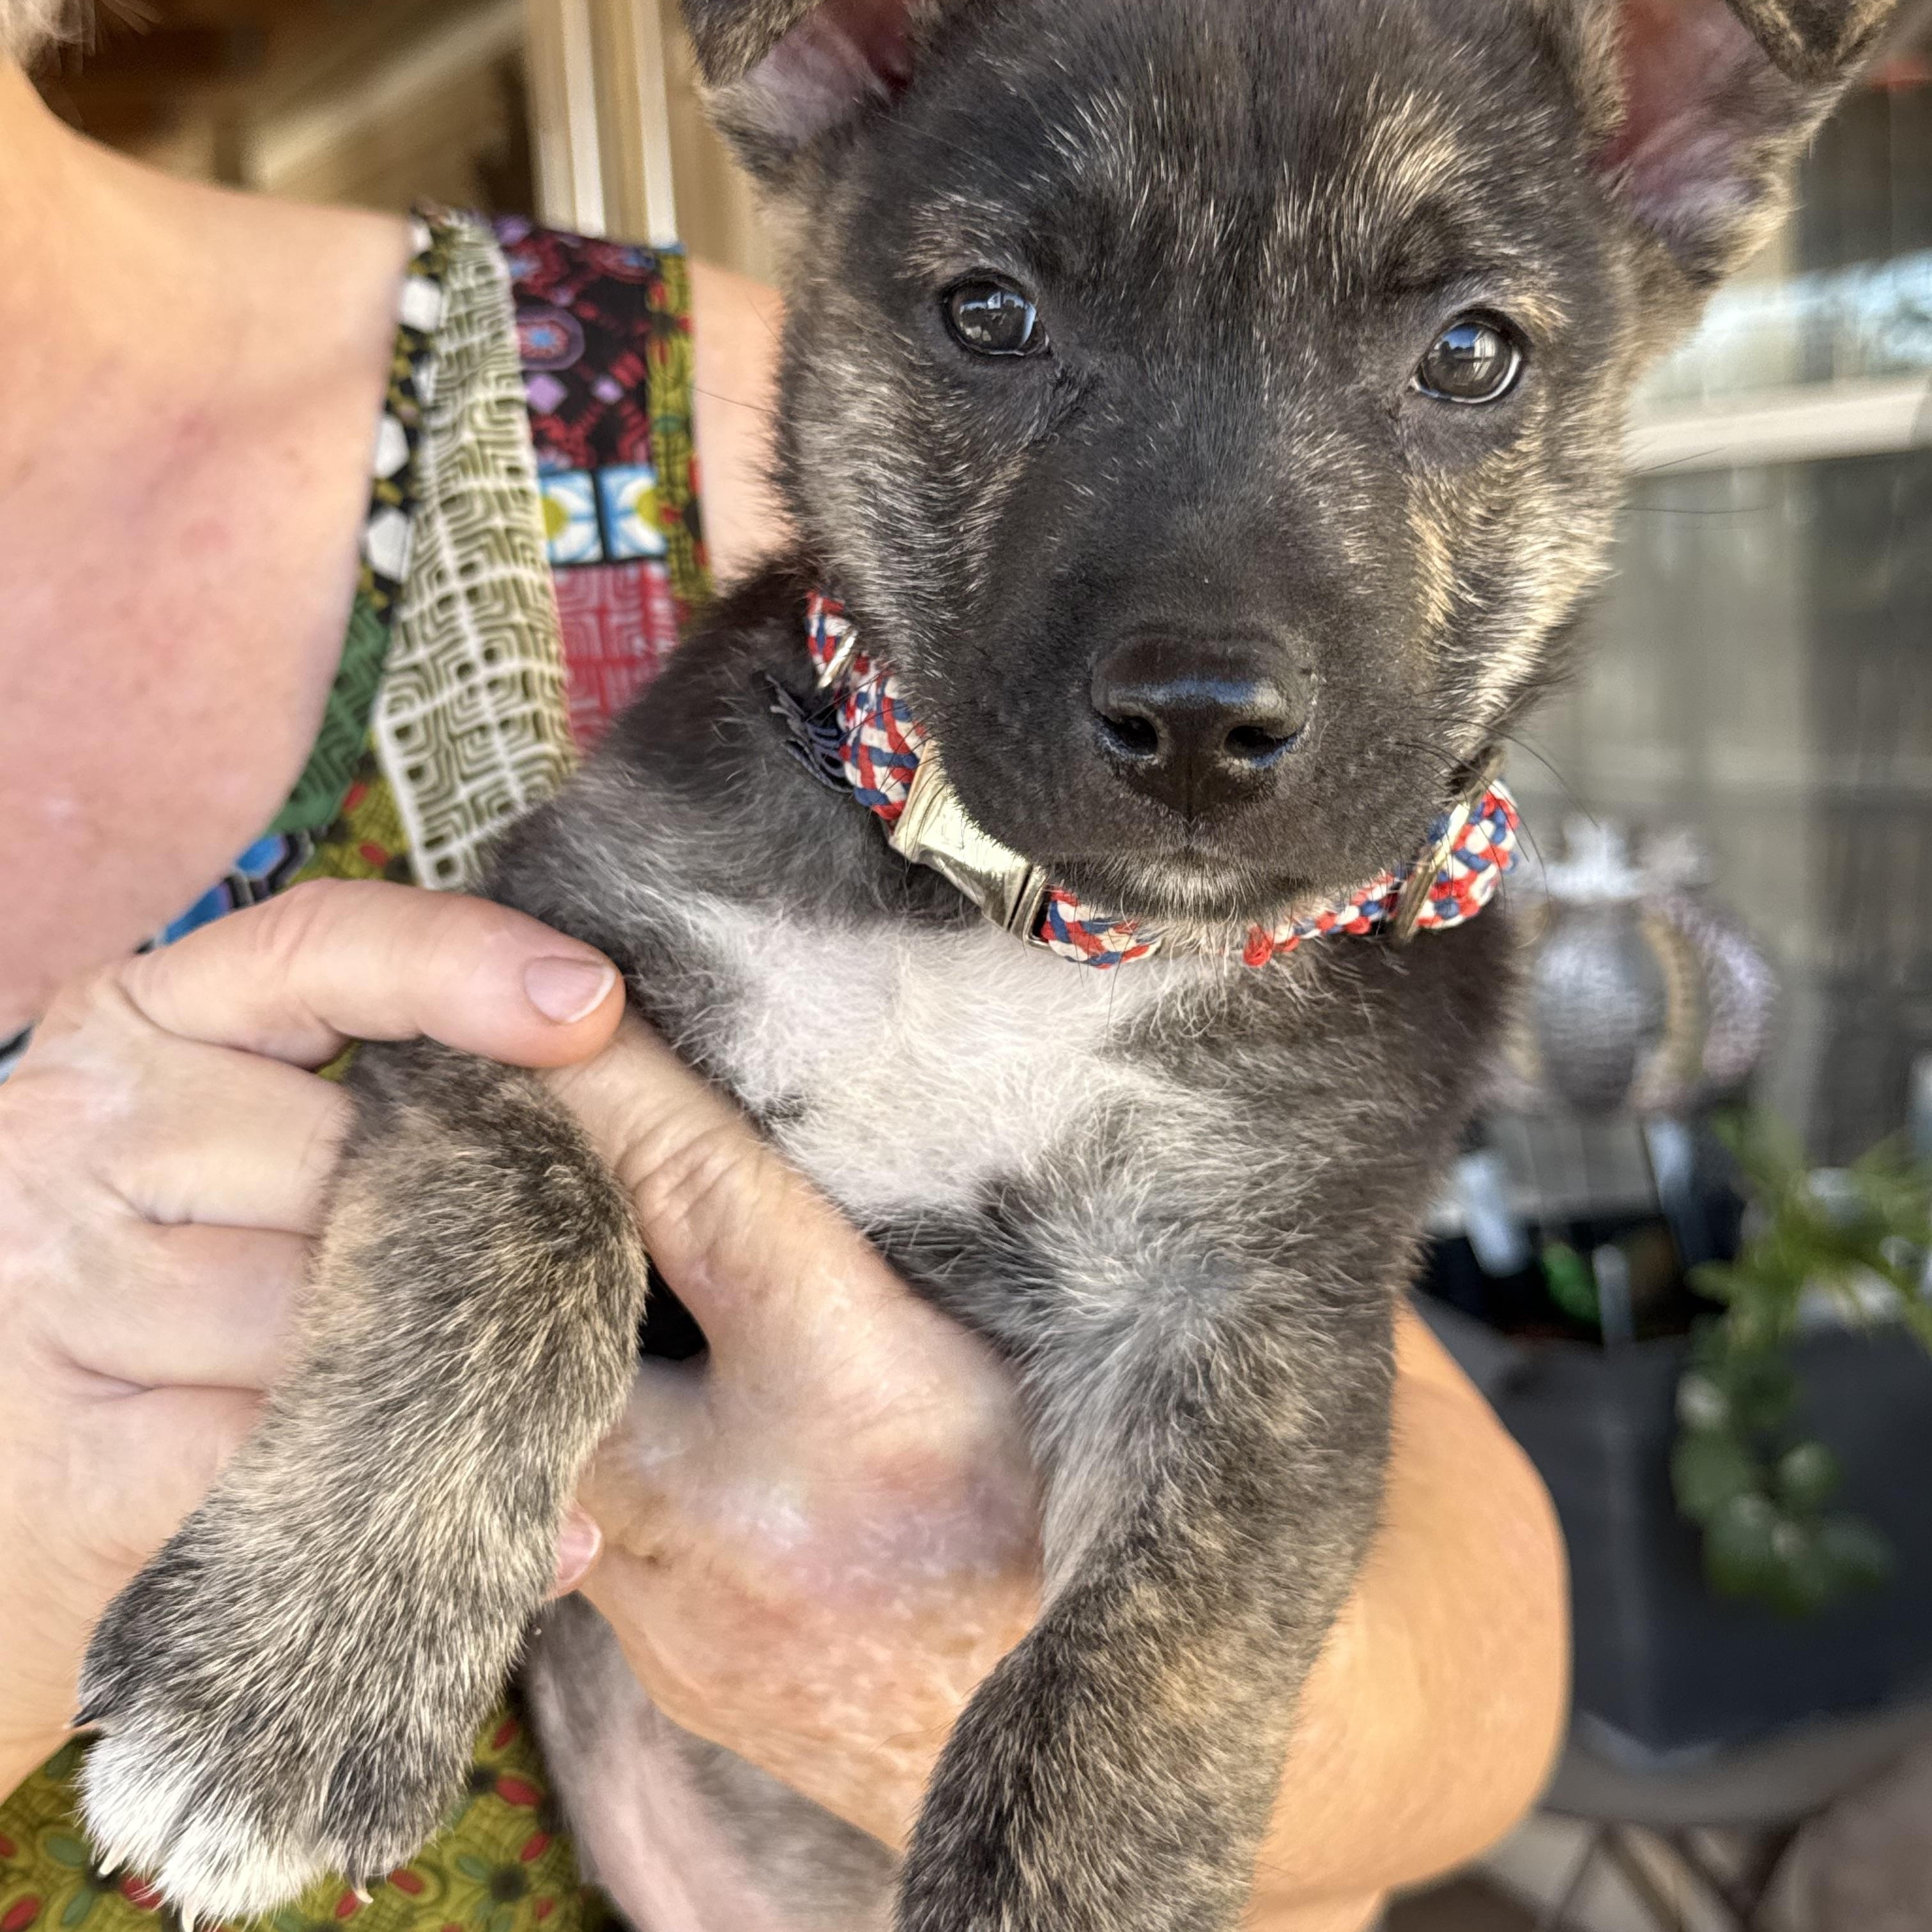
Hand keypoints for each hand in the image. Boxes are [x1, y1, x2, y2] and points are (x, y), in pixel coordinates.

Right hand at [0, 881, 625, 1793]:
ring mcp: (54, 1285)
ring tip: (396, 1404)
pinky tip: (469, 1521)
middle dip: (457, 1235)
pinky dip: (401, 1492)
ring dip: (416, 1374)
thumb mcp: (251, 1151)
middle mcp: (78, 1125)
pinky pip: (295, 1449)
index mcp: (140, 1022)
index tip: (593, 1004)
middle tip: (471, 1295)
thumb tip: (596, 1042)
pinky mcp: (68, 1454)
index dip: (468, 965)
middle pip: (359, 1153)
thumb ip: (384, 1099)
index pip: (323, 948)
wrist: (21, 1487)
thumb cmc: (180, 1304)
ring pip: (331, 1310)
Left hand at [550, 1021, 1566, 1921]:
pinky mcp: (666, 1675)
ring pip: (559, 1434)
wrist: (1118, 1769)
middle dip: (527, 1222)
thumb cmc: (1112, 1519)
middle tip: (506, 1126)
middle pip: (565, 1321)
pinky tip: (645, 1403)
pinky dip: (599, 1450)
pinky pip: (588, 1530)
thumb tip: (890, 1085)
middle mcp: (750, 1518)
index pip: (698, 1196)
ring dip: (558, 1342)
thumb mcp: (1056, 1351)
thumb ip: (956, 1232)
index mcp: (869, 1404)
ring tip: (573, 1258)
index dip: (616, 1083)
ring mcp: (686, 1617)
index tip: (555, 1002)